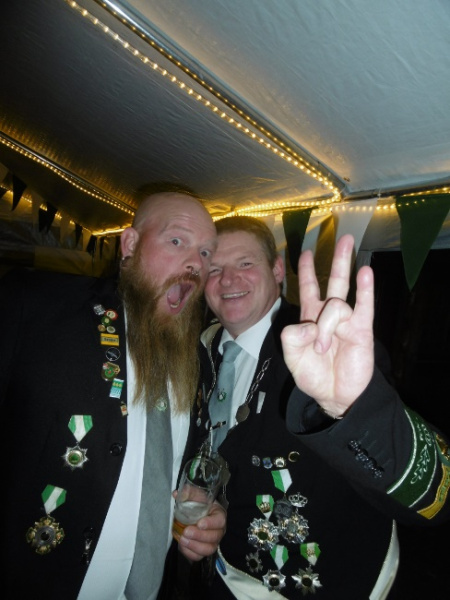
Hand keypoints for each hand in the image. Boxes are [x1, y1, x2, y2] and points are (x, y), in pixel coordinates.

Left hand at [177, 500, 225, 561]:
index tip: (199, 523)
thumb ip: (187, 492)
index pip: (220, 521)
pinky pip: (199, 556)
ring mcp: (212, 542)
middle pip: (214, 537)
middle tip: (186, 531)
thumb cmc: (198, 504)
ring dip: (195, 546)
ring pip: (208, 549)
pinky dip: (190, 553)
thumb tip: (176, 494)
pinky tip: (182, 545)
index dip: (211, 523)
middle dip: (199, 536)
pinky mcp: (203, 550)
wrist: (194, 514)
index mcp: (219, 514)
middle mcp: (218, 530)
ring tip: (182, 539)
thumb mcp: (195, 495)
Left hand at [280, 234, 373, 416]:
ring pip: (337, 305)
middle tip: (345, 237)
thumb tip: (311, 325)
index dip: (307, 270)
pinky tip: (366, 273)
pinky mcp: (361, 331)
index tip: (306, 253)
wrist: (334, 396)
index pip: (309, 287)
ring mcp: (347, 321)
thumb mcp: (292, 357)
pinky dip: (365, 290)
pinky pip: (364, 306)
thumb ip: (293, 338)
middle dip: (338, 260)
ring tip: (324, 348)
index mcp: (311, 317)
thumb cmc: (313, 375)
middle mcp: (330, 315)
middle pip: (334, 280)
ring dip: (327, 328)